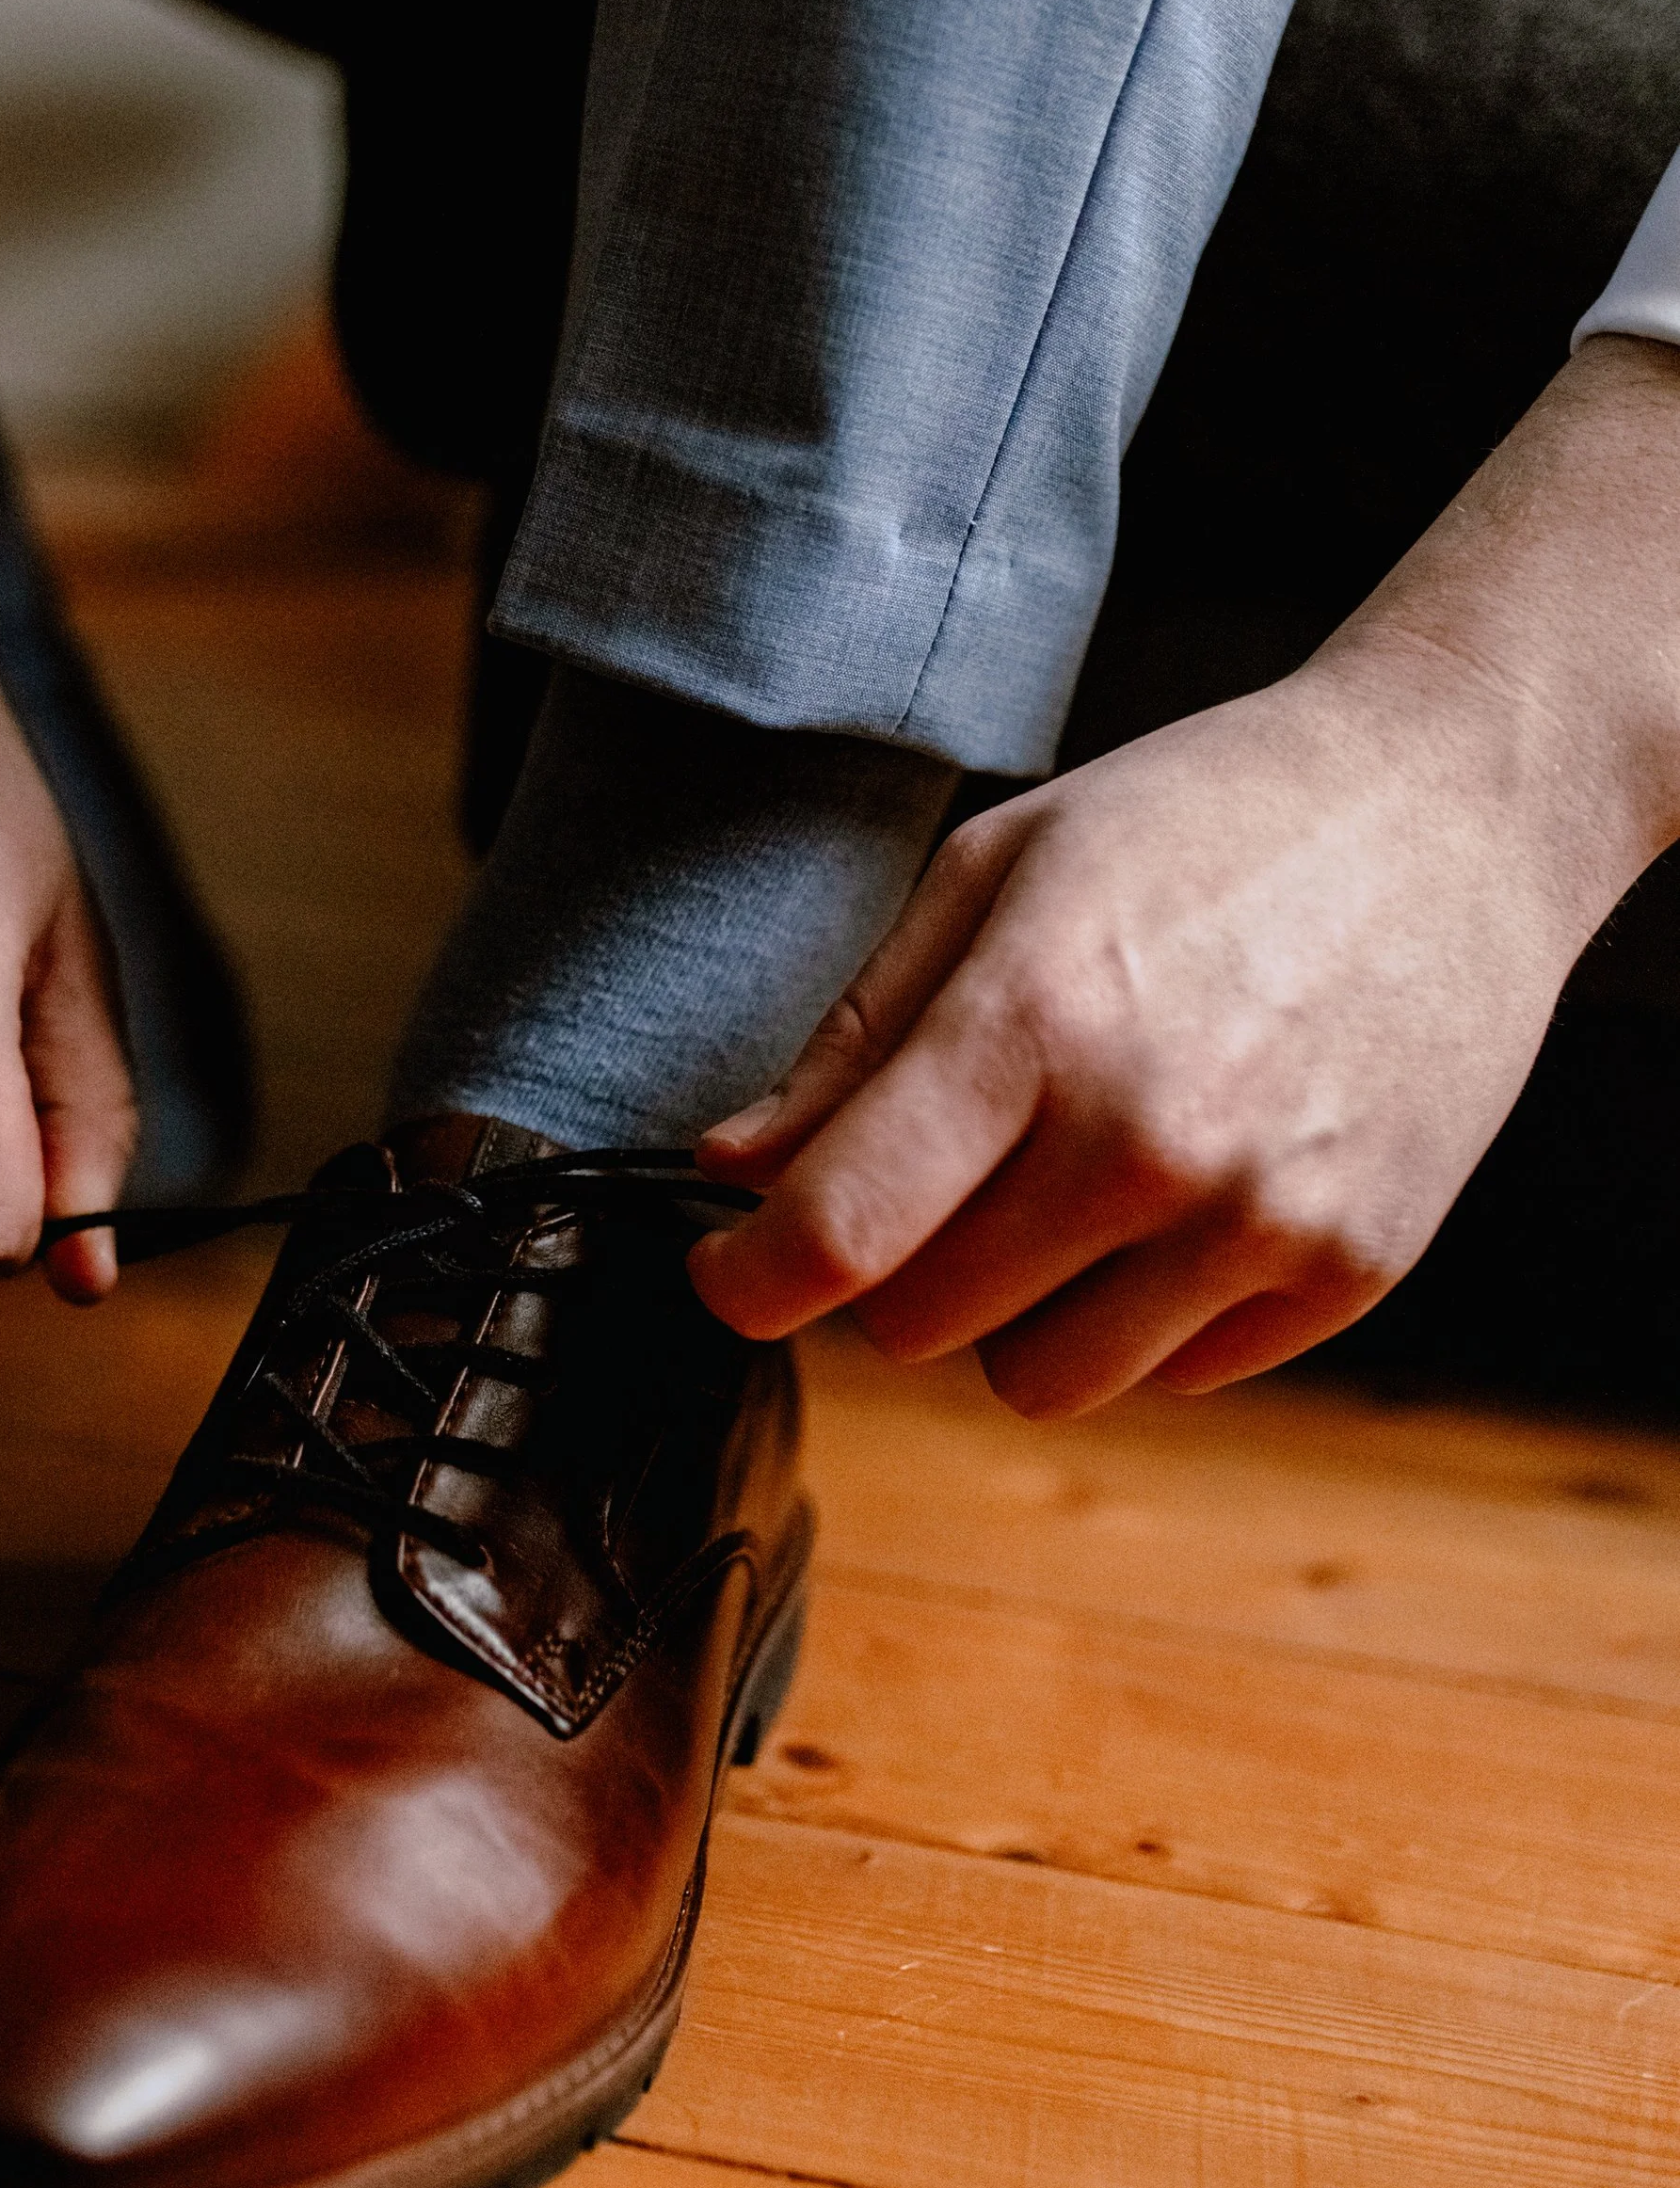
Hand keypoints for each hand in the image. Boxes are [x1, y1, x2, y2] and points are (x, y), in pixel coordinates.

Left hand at [692, 336, 1679, 1415]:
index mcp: (1035, 1019)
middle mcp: (1145, 1139)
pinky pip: (1174, 1376)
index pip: (836, 1234)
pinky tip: (1184, 1196)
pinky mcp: (1349, 1270)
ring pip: (1039, 1380)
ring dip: (1015, 1313)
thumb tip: (736, 1167)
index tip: (730, 1271)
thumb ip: (858, 1035)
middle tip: (937, 1181)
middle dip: (891, 1270)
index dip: (746, 1279)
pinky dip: (1147, 1315)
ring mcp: (1259, 1218)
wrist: (1457, 807)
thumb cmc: (1211, 819)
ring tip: (1069, 1187)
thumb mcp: (1002, 868)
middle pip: (917, 1325)